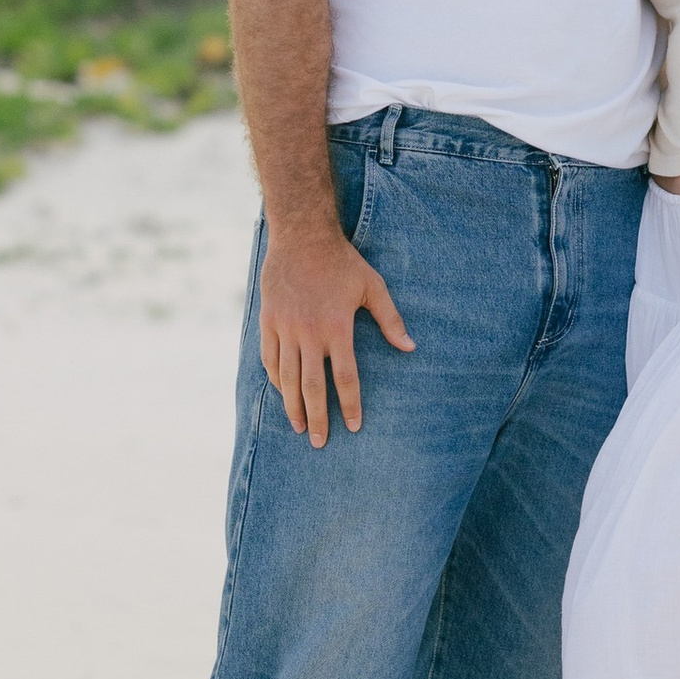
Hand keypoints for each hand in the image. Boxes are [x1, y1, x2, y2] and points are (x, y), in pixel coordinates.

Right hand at [259, 222, 413, 444]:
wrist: (301, 236)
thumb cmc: (342, 262)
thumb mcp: (372, 286)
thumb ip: (390, 319)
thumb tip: (410, 348)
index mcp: (337, 328)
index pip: (345, 378)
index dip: (350, 405)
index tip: (353, 426)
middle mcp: (309, 333)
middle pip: (312, 386)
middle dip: (317, 417)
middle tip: (320, 442)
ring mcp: (286, 328)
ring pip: (288, 377)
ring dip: (293, 405)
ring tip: (299, 427)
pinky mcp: (269, 321)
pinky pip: (270, 358)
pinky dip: (276, 379)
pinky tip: (283, 393)